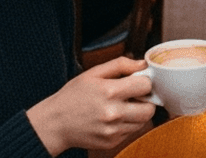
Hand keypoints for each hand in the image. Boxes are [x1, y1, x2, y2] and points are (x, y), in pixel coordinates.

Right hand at [27, 57, 155, 155]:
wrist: (54, 123)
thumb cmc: (73, 96)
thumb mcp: (92, 73)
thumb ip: (120, 65)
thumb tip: (143, 64)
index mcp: (109, 92)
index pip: (146, 86)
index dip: (144, 82)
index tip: (137, 82)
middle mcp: (113, 113)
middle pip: (150, 108)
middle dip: (146, 100)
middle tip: (135, 96)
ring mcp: (113, 130)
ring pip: (143, 121)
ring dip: (138, 113)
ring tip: (123, 106)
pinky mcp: (111, 142)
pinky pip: (131, 132)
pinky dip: (128, 124)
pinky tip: (114, 118)